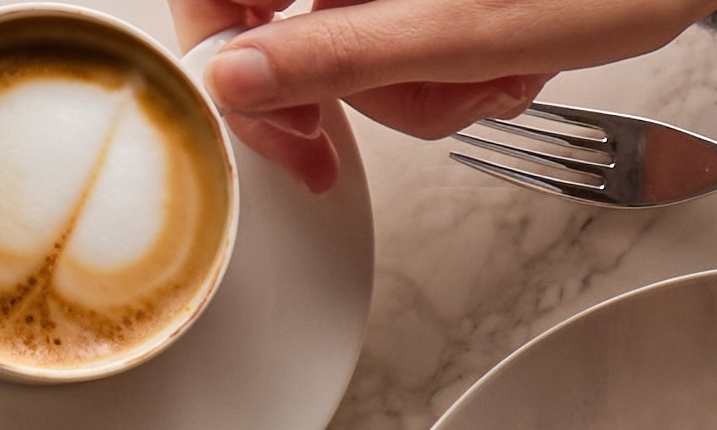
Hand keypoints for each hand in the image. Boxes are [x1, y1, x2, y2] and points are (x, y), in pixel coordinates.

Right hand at [169, 0, 716, 191]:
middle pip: (276, 24)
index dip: (219, 59)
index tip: (265, 119)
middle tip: (428, 97)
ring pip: (341, 39)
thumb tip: (231, 82)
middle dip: (353, 84)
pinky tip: (497, 56)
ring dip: (413, 82)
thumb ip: (335, 58)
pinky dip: (435, 60)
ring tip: (494, 71)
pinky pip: (386, 29)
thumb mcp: (463, 33)